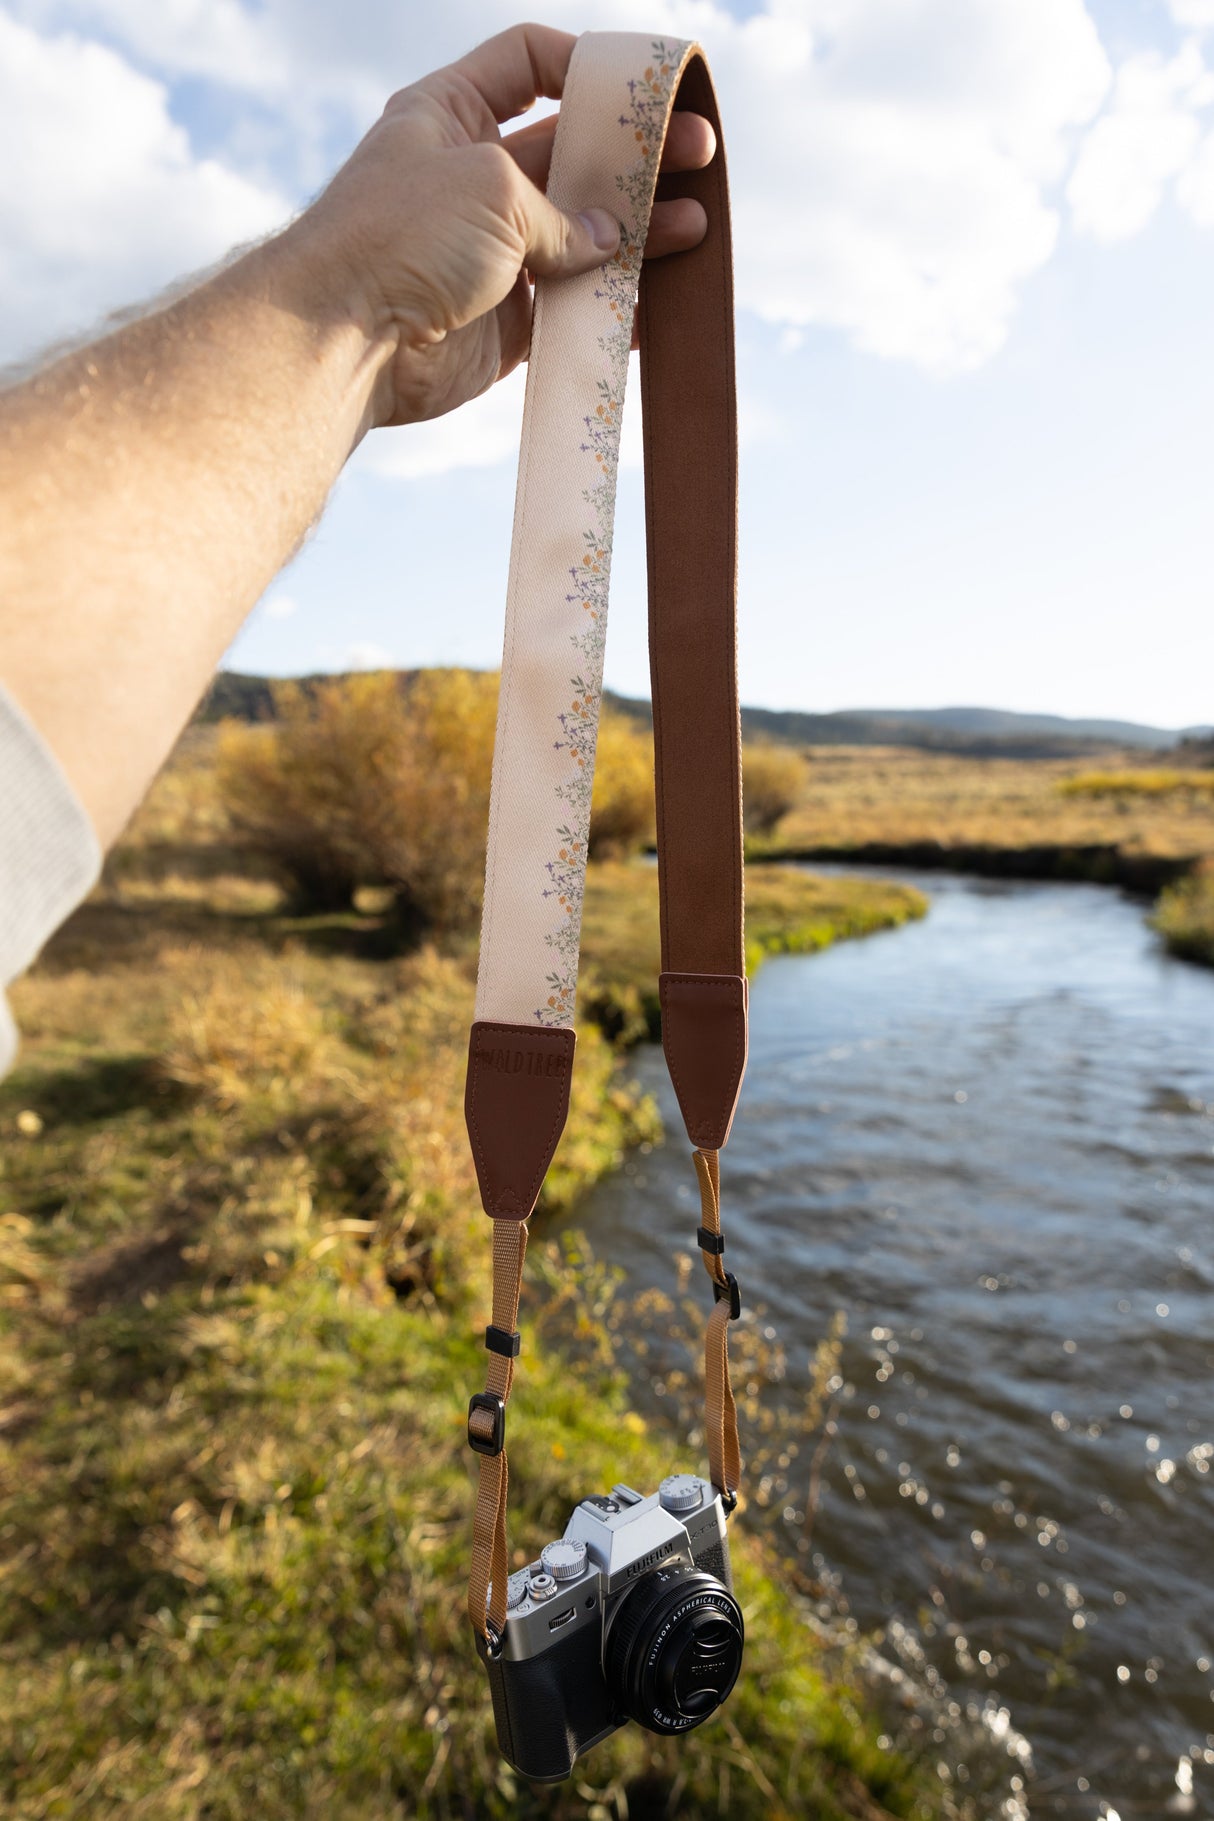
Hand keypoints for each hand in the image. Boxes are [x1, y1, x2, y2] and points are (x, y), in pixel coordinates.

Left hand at [290, 23, 715, 430]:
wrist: (347, 342)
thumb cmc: (402, 237)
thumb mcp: (492, 186)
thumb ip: (562, 211)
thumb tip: (606, 244)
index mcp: (452, 114)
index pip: (528, 62)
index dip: (586, 64)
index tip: (642, 86)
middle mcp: (474, 178)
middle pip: (572, 152)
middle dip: (637, 153)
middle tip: (699, 153)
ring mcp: (493, 253)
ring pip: (583, 235)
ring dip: (640, 231)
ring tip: (696, 228)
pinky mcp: (506, 323)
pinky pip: (574, 307)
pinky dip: (617, 306)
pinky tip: (660, 302)